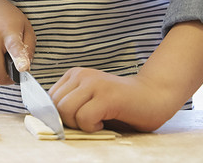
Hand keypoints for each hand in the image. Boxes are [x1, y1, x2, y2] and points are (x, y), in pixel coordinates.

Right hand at [0, 0, 34, 85]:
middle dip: (10, 78)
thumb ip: (29, 47)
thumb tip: (24, 68)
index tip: (23, 68)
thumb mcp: (25, 26)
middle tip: (15, 70)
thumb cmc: (7, 18)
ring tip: (3, 57)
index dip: (19, 60)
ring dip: (0, 72)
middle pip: (0, 75)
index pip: (14, 48)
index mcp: (8, 33)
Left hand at [49, 67, 181, 132]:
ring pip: (65, 110)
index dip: (58, 115)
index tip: (75, 121)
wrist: (154, 96)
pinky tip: (103, 123)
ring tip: (96, 122)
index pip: (48, 99)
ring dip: (79, 125)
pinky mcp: (106, 96)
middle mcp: (81, 75)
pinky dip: (91, 127)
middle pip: (54, 105)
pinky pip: (84, 117)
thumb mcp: (90, 101)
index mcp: (74, 75)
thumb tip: (48, 121)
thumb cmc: (121, 105)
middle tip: (88, 123)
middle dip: (67, 122)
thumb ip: (71, 105)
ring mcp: (94, 83)